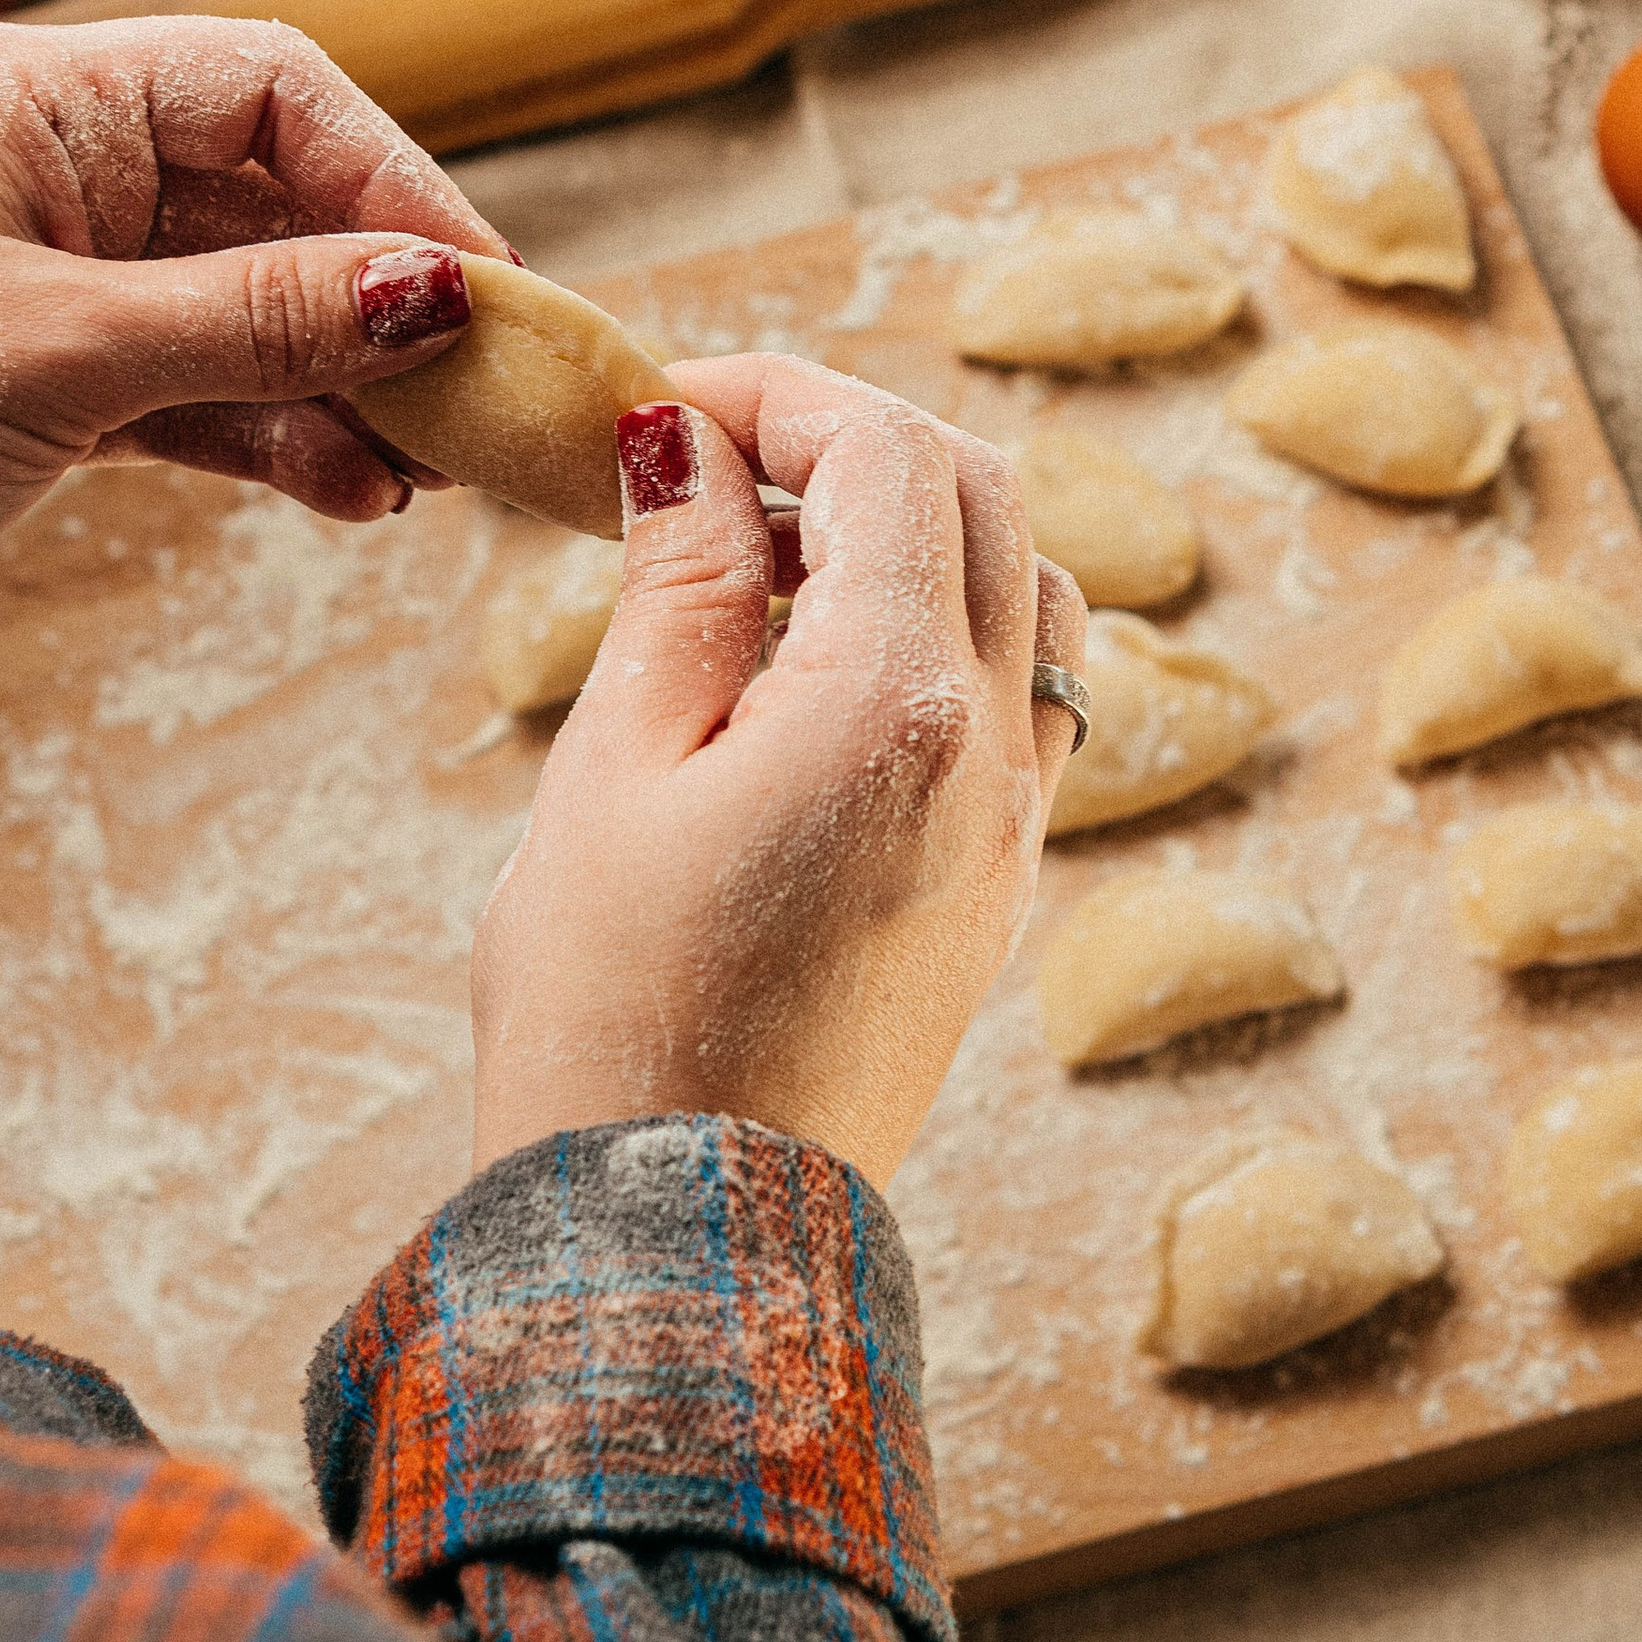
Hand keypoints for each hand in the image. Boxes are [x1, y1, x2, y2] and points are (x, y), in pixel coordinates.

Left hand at [0, 14, 506, 726]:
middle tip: (480, 391)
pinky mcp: (38, 380)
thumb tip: (438, 291)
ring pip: (244, 307)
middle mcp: (46, 166)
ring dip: (338, 386)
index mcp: (33, 97)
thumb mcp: (66, 356)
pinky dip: (273, 435)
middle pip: (272, 200)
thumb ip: (261, 321)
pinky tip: (348, 493)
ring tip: (423, 472)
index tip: (483, 280)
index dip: (393, 178)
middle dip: (379, 299)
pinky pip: (197, 386)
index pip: (272, 88)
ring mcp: (44, 275)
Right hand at [468, 356, 1086, 1191]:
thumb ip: (678, 582)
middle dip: (849, 439)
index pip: (888, 451)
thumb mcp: (613, 769)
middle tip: (705, 460)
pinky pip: (1024, 698)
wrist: (680, 1248)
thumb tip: (686, 440)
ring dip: (915, 529)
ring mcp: (1015, 829)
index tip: (661, 410)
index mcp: (897, 704)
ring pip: (1027, 590)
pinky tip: (816, 667)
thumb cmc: (613, 1023)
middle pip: (983, 495)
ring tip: (761, 560)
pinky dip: (944, 627)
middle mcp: (994, 753)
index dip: (775, 393)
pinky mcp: (1000, 891)